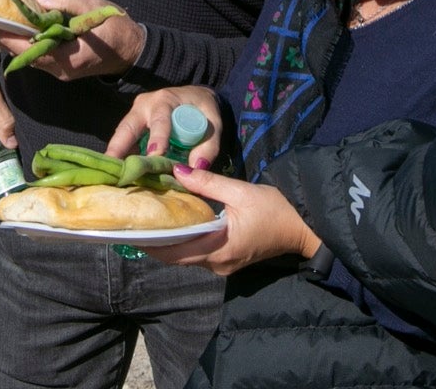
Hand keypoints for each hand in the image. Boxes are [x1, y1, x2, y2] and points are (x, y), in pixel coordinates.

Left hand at [0, 0, 145, 79]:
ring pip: (28, 55)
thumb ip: (69, 1)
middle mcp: (58, 69)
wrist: (134, 52)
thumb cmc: (117, 30)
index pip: (26, 48)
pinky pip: (37, 54)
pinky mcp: (62, 66)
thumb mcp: (97, 8)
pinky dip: (25, 40)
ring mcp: (59, 70)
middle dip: (2, 36)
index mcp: (65, 58)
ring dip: (11, 38)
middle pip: (22, 54)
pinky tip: (17, 26)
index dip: (4, 35)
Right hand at [105, 87, 221, 164]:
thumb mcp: (213, 123)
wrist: (194, 97)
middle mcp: (145, 104)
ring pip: (121, 135)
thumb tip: (195, 169)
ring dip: (115, 156)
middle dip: (119, 148)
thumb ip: (208, 146)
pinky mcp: (132, 125)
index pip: (160, 120)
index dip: (156, 138)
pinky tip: (117, 174)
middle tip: (113, 170)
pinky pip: (124, 142)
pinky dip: (120, 157)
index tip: (153, 156)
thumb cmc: (202, 110)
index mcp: (166, 100)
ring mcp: (135, 113)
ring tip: (110, 177)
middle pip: (128, 127)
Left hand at [148, 166, 320, 275]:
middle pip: (176, 256)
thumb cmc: (277, 209)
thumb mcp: (241, 191)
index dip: (151, 241)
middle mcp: (217, 263)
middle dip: (155, 240)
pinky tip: (174, 223)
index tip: (130, 228)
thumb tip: (176, 171)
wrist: (305, 228)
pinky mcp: (227, 259)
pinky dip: (183, 240)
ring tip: (148, 219)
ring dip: (168, 240)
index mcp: (219, 248)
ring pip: (186, 255)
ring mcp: (222, 264)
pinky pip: (198, 253)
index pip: (175, 251)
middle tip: (134, 220)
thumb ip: (208, 182)